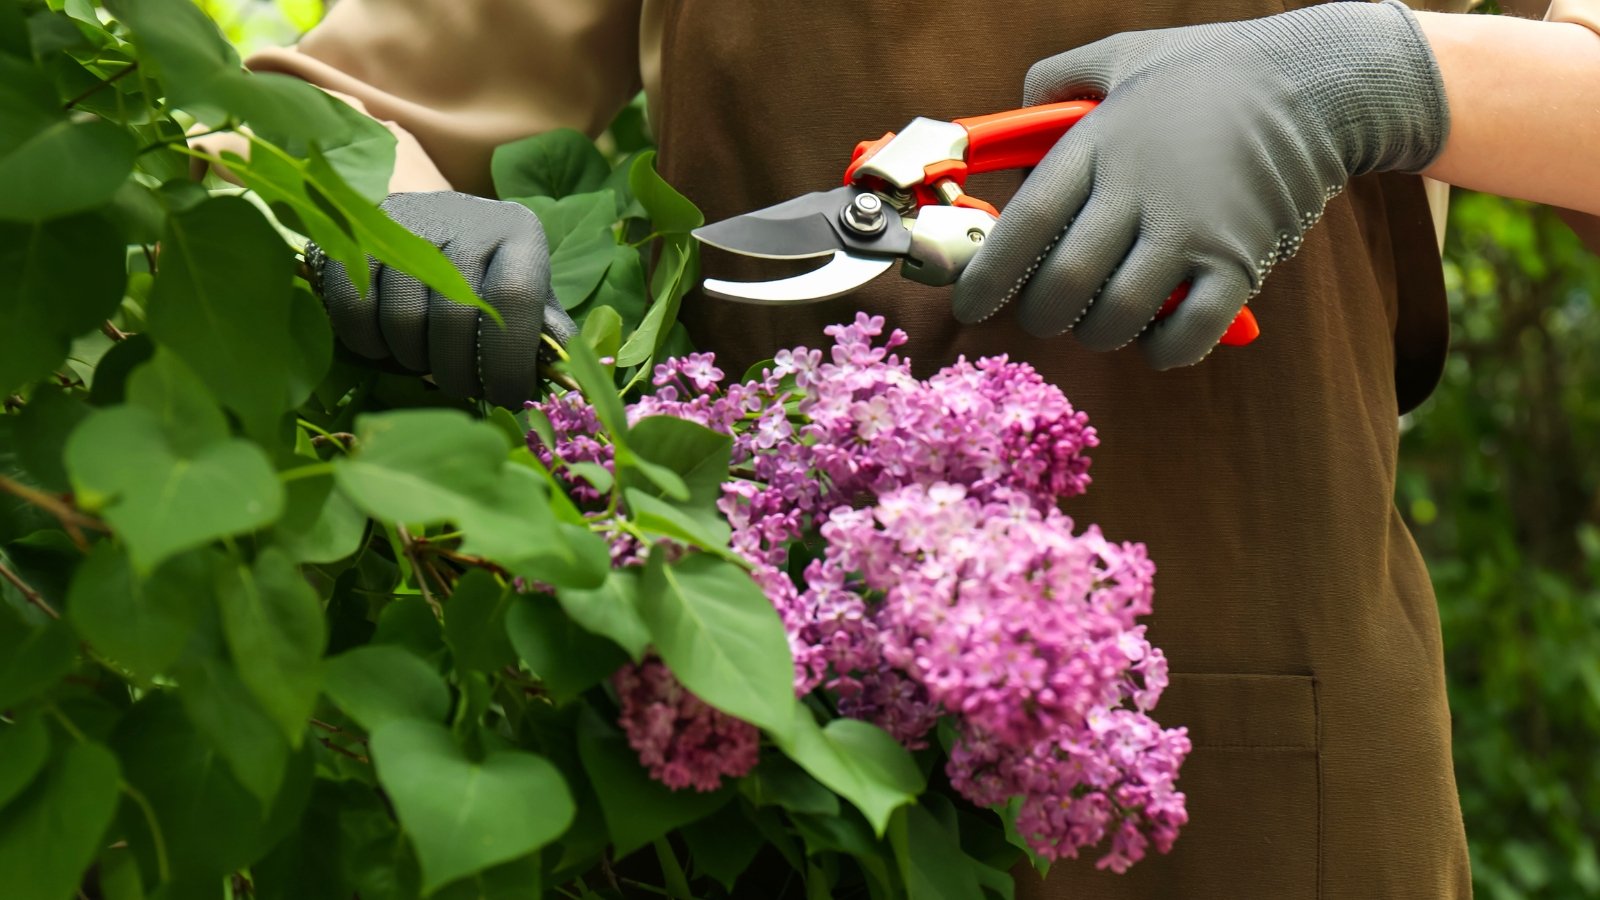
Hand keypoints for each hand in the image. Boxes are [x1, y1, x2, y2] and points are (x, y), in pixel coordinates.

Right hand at [307, 191, 575, 405]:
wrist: (431, 221)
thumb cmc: (492, 273)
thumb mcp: (531, 296)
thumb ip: (547, 335)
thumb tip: (569, 385)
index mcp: (518, 233)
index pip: (512, 300)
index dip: (507, 359)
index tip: (505, 396)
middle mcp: (464, 217)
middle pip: (454, 316)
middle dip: (457, 372)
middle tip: (461, 388)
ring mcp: (406, 223)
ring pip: (402, 317)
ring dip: (413, 360)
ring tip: (427, 362)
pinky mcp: (357, 235)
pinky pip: (353, 307)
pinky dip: (368, 343)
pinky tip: (388, 347)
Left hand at [952, 0, 1449, 367]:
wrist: (1318, 81)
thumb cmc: (1209, 70)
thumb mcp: (1122, 56)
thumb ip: (1055, 82)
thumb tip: (1006, 125)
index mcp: (1099, 145)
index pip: (1023, 226)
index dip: (987, 276)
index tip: (970, 302)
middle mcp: (1137, 193)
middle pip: (1060, 288)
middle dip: (1041, 315)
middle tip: (1047, 311)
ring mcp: (1190, 232)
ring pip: (1114, 321)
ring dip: (1098, 334)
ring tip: (1103, 316)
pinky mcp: (1239, 264)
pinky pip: (1182, 338)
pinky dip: (1159, 350)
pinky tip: (1156, 335)